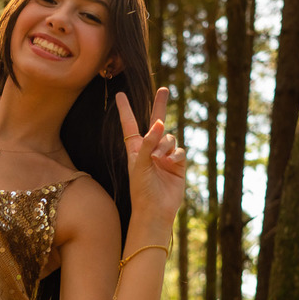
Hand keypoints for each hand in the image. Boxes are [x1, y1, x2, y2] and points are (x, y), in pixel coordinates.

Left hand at [116, 88, 186, 221]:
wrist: (155, 210)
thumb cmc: (141, 189)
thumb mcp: (139, 163)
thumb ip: (148, 142)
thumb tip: (158, 124)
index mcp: (135, 149)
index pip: (130, 125)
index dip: (125, 110)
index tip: (120, 95)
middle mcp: (150, 150)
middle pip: (156, 122)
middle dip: (160, 106)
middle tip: (164, 89)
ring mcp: (165, 156)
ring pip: (168, 138)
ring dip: (164, 145)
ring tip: (159, 160)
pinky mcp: (178, 164)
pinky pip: (179, 150)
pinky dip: (174, 155)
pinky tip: (170, 163)